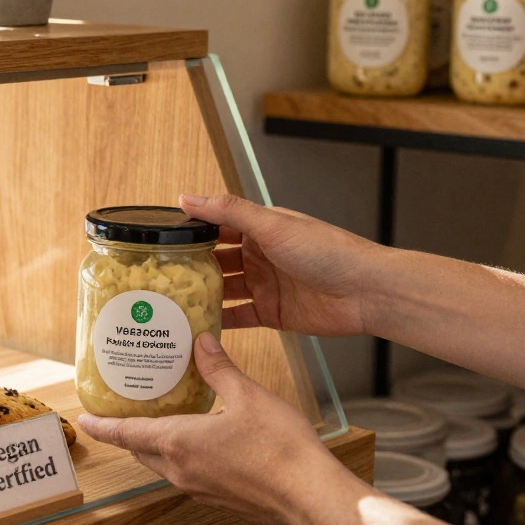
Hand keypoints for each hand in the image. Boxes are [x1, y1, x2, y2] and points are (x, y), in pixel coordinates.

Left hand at [78, 333, 354, 524]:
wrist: (311, 495)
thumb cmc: (281, 449)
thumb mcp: (247, 395)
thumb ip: (219, 369)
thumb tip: (201, 343)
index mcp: (179, 442)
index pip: (126, 434)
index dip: (103, 426)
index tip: (84, 421)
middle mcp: (182, 470)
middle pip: (141, 450)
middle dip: (129, 432)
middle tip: (124, 412)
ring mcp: (199, 488)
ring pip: (163, 465)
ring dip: (156, 445)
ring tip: (162, 421)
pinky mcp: (219, 497)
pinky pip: (187, 475)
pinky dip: (182, 457)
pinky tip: (200, 441)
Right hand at [180, 193, 385, 337]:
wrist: (366, 292)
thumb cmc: (328, 251)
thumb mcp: (272, 225)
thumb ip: (228, 211)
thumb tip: (187, 197)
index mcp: (259, 228)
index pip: (216, 226)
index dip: (190, 233)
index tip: (160, 241)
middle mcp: (259, 255)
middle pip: (216, 260)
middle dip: (191, 267)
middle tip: (158, 277)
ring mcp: (264, 285)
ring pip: (223, 290)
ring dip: (201, 295)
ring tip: (171, 303)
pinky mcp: (271, 313)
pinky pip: (238, 317)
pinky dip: (219, 321)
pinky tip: (198, 326)